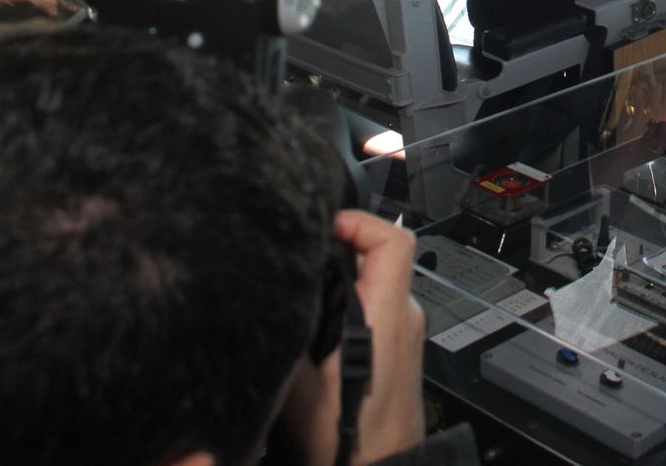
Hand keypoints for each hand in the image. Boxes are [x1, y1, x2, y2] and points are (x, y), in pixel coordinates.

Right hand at [278, 211, 424, 465]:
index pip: (393, 240)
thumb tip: (260, 295)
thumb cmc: (347, 443)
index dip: (356, 221)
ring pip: (372, 282)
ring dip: (336, 282)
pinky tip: (313, 331)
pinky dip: (345, 305)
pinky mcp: (398, 346)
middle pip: (376, 256)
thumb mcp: (295, 390)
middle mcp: (404, 317)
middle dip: (333, 253)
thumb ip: (283, 335)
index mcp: (386, 318)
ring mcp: (404, 331)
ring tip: (299, 300)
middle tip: (295, 266)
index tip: (321, 226)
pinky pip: (373, 306)